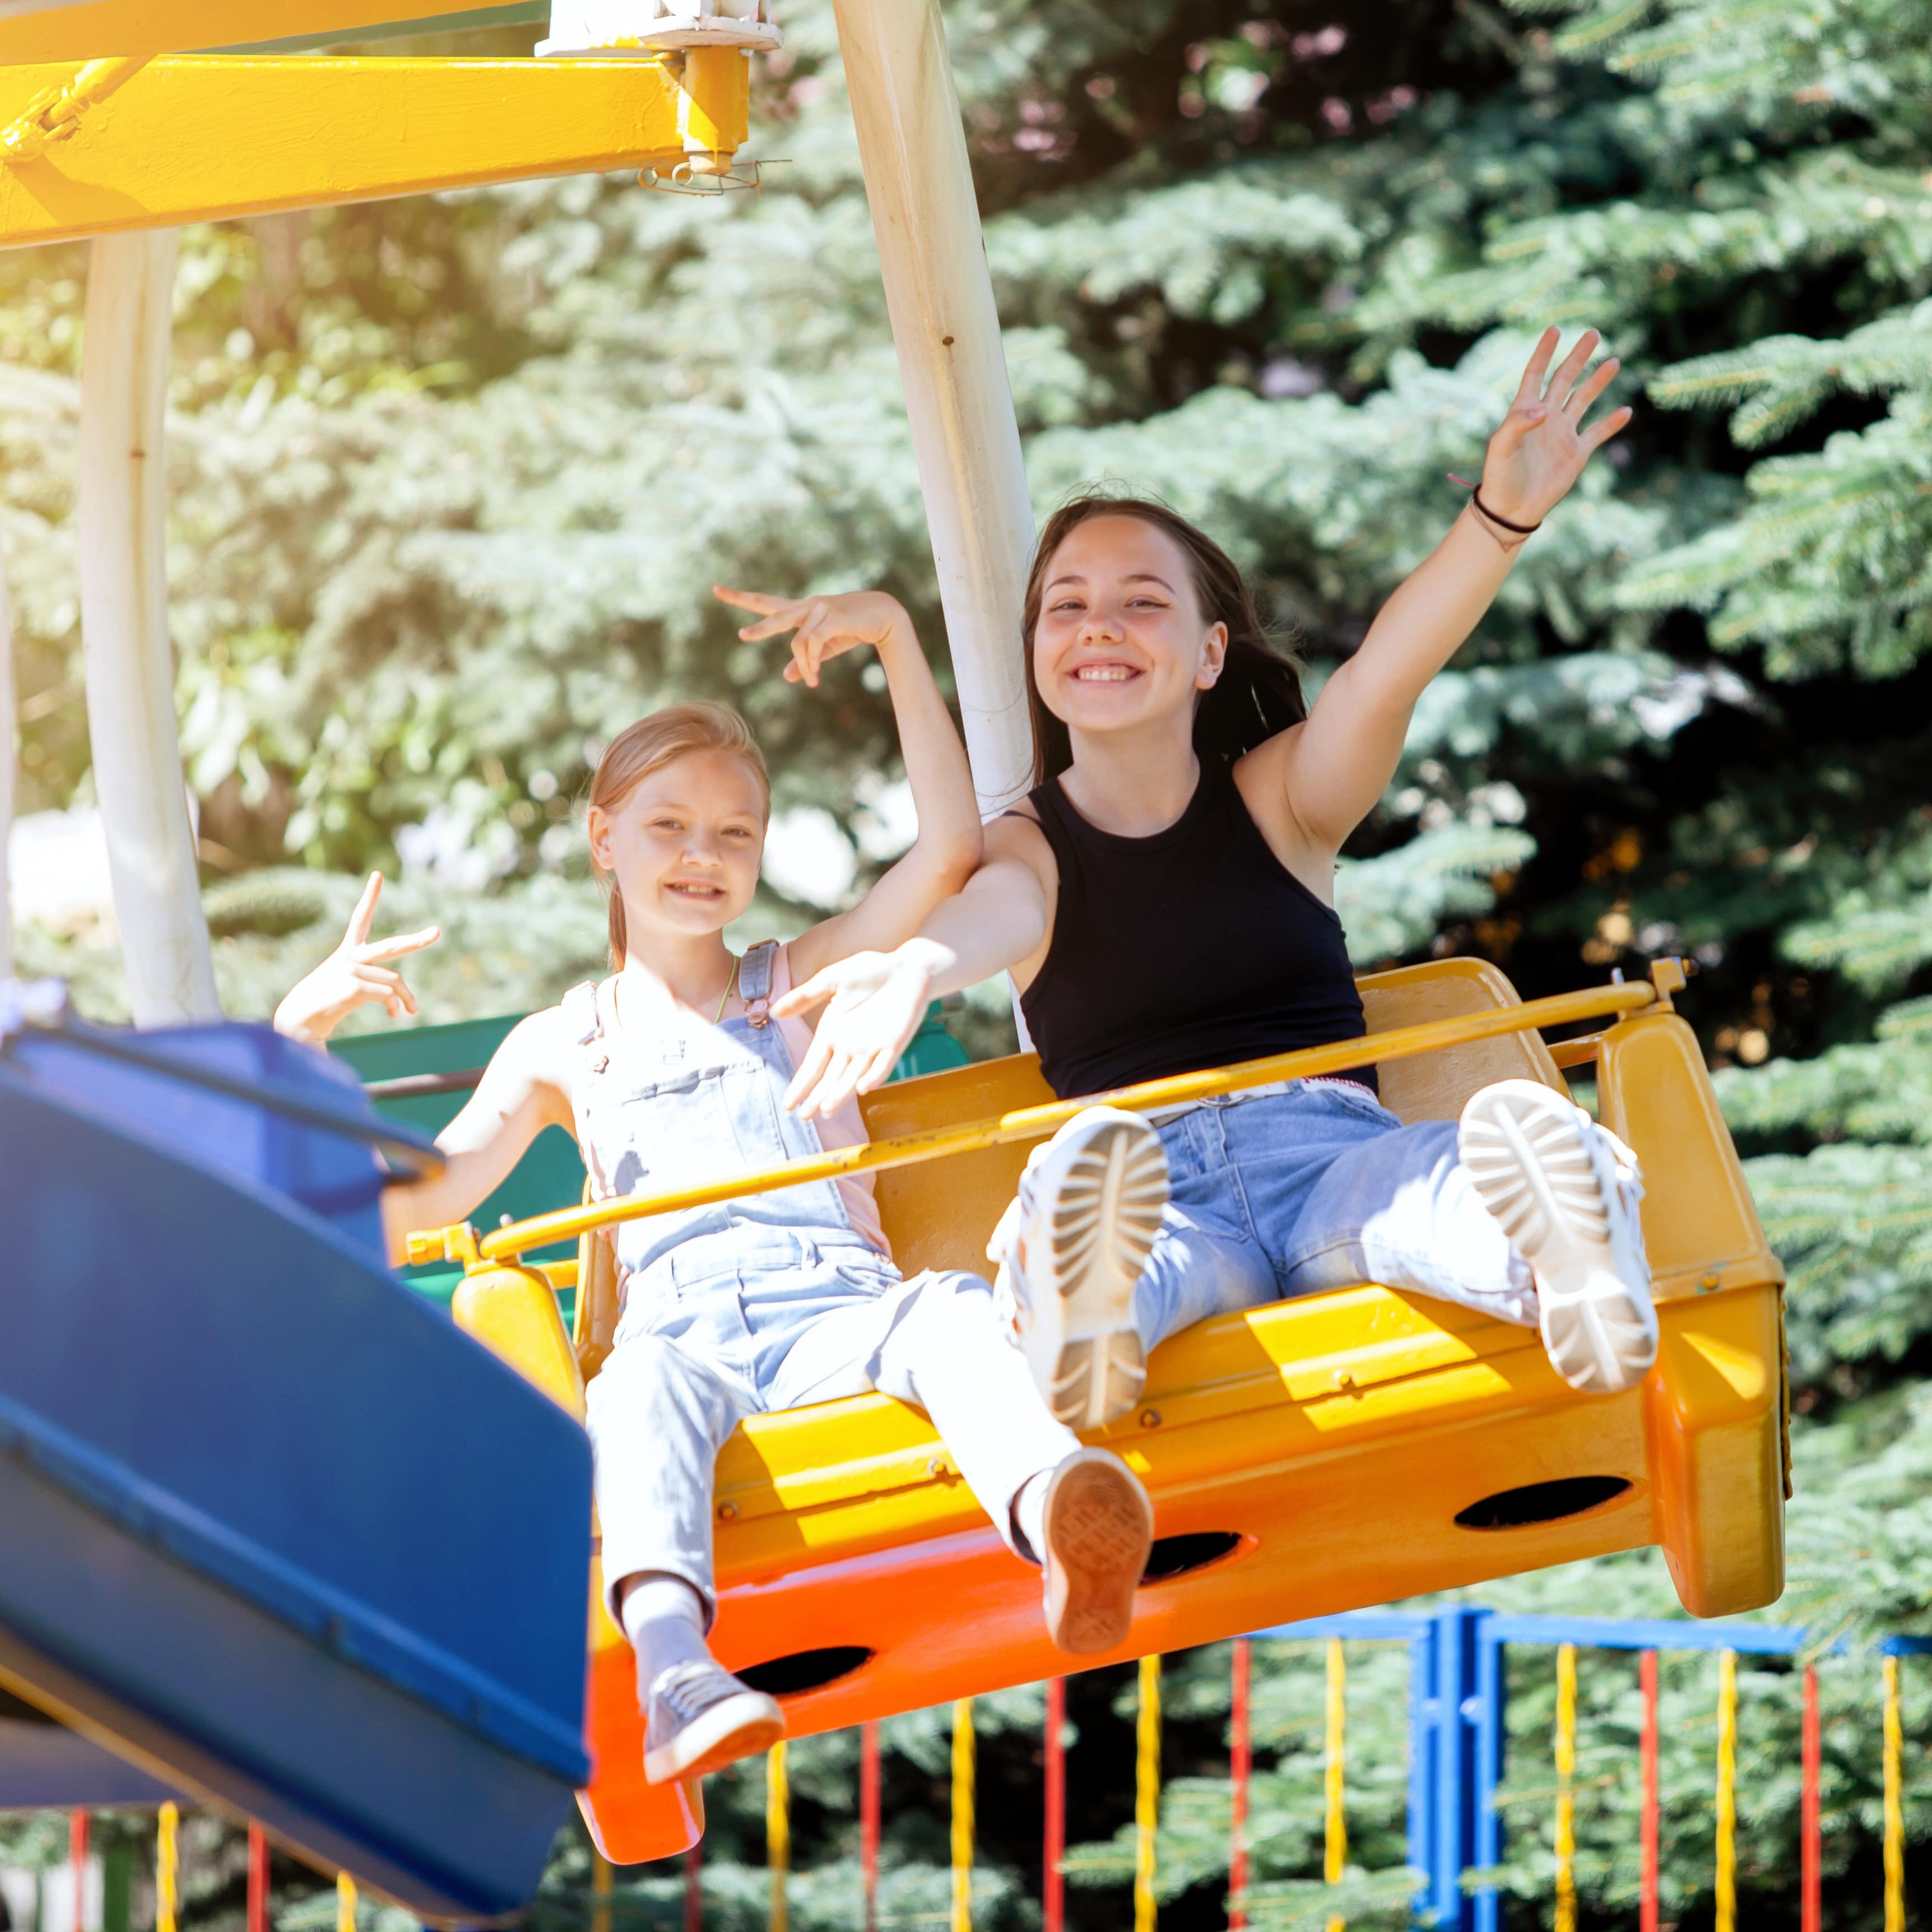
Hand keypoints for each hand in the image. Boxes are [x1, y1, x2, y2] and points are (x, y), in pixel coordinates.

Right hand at [272, 872, 439, 1045]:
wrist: (300, 1019)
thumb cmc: (326, 1001)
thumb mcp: (349, 983)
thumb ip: (373, 980)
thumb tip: (401, 999)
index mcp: (348, 950)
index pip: (360, 918)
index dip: (369, 896)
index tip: (377, 875)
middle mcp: (350, 956)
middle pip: (391, 947)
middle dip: (416, 941)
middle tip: (437, 933)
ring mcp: (352, 971)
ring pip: (395, 980)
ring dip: (406, 998)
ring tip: (411, 1010)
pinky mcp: (354, 988)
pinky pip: (388, 995)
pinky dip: (395, 1006)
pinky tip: (393, 1015)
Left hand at [713, 586, 913, 687]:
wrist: (884, 616)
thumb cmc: (853, 630)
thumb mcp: (827, 648)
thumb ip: (807, 660)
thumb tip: (788, 675)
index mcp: (800, 611)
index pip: (766, 602)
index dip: (740, 598)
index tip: (716, 590)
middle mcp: (806, 606)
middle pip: (775, 614)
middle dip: (760, 627)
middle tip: (742, 636)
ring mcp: (820, 609)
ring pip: (799, 642)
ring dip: (805, 666)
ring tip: (812, 681)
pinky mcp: (833, 617)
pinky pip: (814, 643)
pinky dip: (812, 662)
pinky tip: (815, 675)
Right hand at [773, 946, 936, 1119]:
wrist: (905, 966)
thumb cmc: (869, 971)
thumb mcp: (832, 980)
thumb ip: (805, 996)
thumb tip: (773, 1011)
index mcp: (831, 1034)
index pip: (813, 1066)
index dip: (801, 1085)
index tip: (788, 1104)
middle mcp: (849, 1047)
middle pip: (830, 1078)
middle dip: (816, 1097)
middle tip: (804, 1116)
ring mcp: (872, 1048)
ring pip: (853, 1077)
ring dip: (841, 1094)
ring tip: (826, 1110)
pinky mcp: (894, 1044)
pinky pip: (883, 1065)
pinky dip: (874, 1076)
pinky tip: (863, 1088)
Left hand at [1478, 327, 1631, 529]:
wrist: (1511, 509)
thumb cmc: (1500, 477)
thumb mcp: (1501, 448)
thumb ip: (1517, 424)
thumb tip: (1544, 409)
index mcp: (1524, 411)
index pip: (1536, 374)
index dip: (1544, 352)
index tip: (1553, 330)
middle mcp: (1546, 417)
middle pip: (1564, 380)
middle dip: (1578, 357)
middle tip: (1593, 334)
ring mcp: (1563, 433)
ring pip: (1584, 400)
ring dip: (1598, 381)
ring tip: (1614, 361)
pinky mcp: (1576, 453)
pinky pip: (1598, 433)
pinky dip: (1612, 423)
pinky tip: (1625, 411)